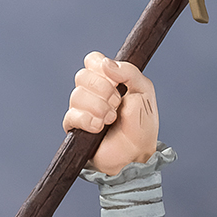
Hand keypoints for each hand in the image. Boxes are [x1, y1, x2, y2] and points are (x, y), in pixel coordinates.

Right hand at [63, 52, 158, 175]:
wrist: (136, 155)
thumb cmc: (142, 126)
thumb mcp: (145, 92)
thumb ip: (130, 72)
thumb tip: (106, 64)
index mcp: (107, 79)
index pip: (92, 60)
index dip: (101, 67)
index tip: (116, 83)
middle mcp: (92, 92)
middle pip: (82, 76)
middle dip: (103, 90)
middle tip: (117, 104)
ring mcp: (82, 109)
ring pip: (77, 95)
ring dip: (99, 107)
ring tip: (111, 120)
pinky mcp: (75, 127)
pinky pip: (71, 116)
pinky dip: (88, 120)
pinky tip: (99, 128)